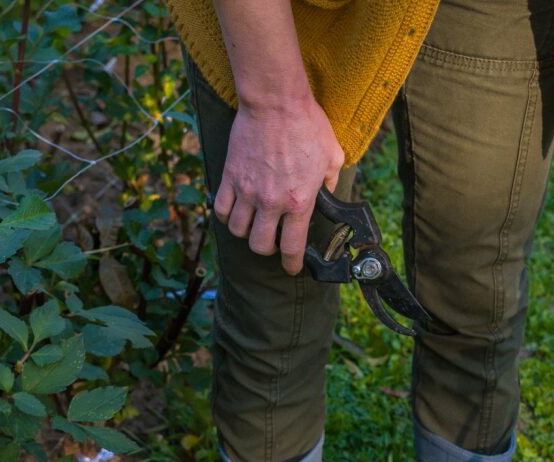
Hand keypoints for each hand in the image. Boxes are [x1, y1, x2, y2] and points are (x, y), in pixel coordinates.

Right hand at [213, 97, 343, 274]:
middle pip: (260, 245)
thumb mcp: (332, 156)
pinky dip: (227, 214)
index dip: (292, 264)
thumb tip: (327, 195)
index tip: (292, 267)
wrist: (275, 102)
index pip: (291, 248)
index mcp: (299, 201)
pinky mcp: (230, 176)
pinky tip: (236, 208)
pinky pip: (221, 209)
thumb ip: (330, 182)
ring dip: (247, 232)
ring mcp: (247, 190)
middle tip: (273, 240)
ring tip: (254, 223)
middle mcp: (271, 202)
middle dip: (267, 249)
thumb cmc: (307, 125)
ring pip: (238, 230)